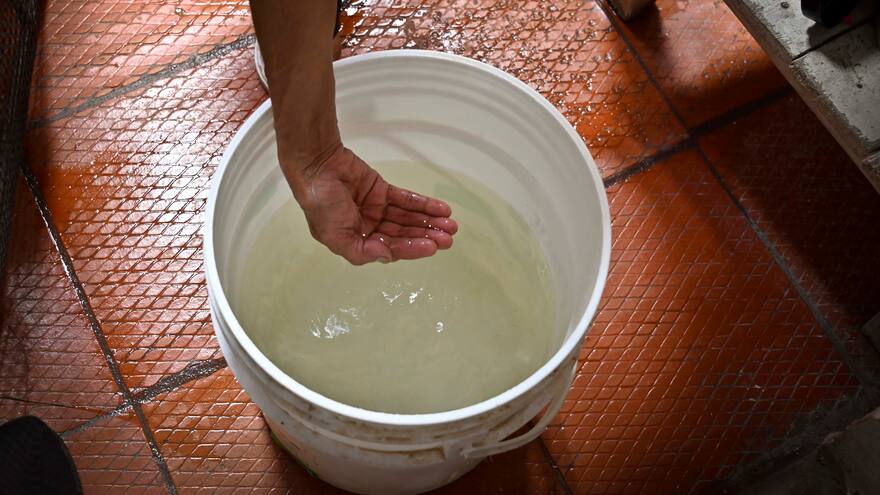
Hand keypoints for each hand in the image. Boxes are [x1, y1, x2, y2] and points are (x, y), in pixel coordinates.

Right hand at [285, 145, 457, 264]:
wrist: (318, 165)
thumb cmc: (322, 204)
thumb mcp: (335, 236)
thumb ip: (361, 251)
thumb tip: (387, 257)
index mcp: (357, 242)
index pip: (390, 248)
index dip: (412, 248)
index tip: (432, 247)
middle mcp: (369, 228)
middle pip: (404, 235)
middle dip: (426, 236)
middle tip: (448, 239)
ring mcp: (377, 209)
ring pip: (408, 219)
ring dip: (429, 222)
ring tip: (450, 225)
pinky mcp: (383, 191)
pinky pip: (407, 200)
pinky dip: (424, 205)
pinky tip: (441, 209)